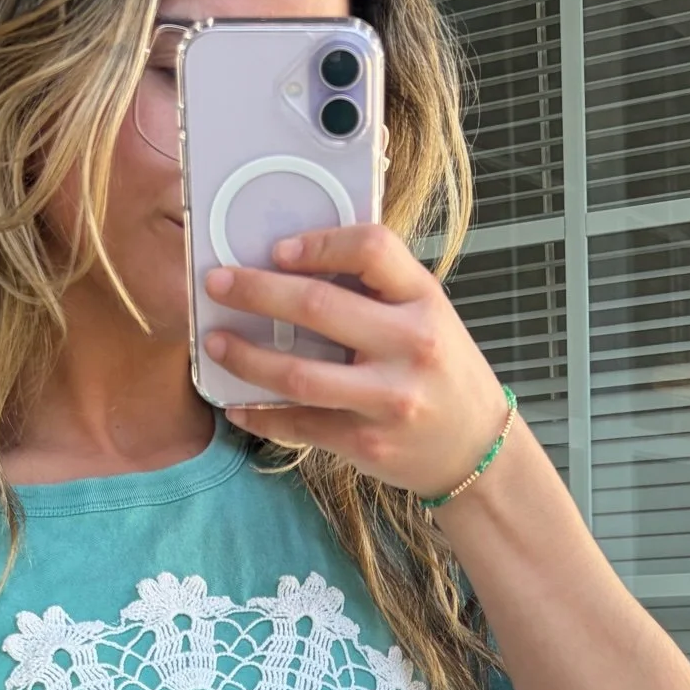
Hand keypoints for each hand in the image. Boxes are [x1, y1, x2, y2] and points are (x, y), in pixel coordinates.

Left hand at [202, 225, 507, 499]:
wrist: (476, 445)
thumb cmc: (442, 371)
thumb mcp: (428, 315)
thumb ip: (378, 291)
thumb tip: (294, 264)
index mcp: (425, 300)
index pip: (371, 249)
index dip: (317, 244)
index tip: (277, 249)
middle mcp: (411, 346)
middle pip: (318, 307)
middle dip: (256, 292)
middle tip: (217, 284)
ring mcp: (389, 399)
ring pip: (298, 375)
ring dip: (245, 357)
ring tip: (213, 343)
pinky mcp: (368, 442)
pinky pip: (299, 425)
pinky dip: (259, 415)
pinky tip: (236, 405)